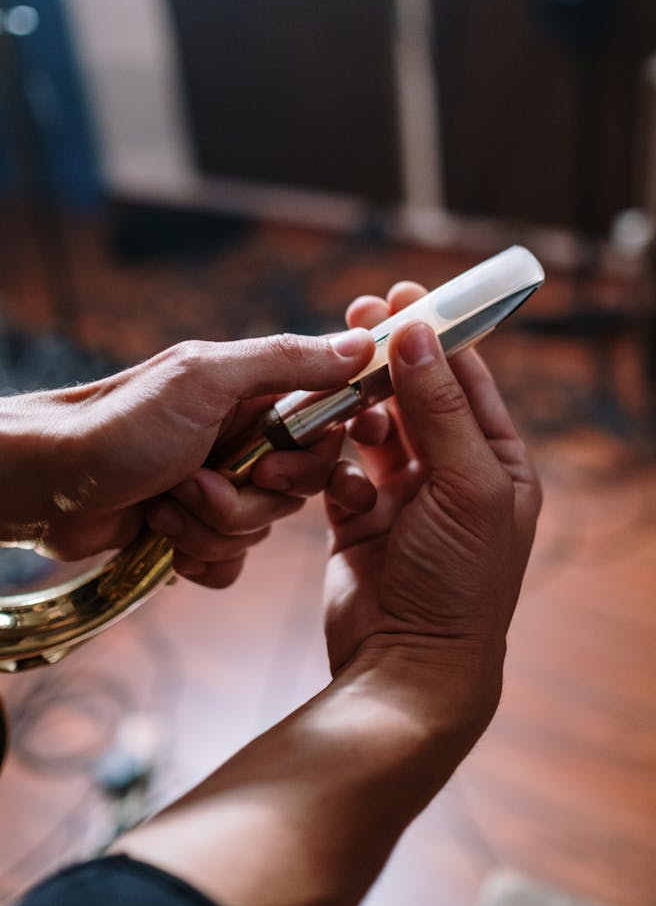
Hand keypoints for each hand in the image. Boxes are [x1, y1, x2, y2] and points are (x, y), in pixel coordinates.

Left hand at [0, 329, 373, 586]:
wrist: (44, 485)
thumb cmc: (118, 424)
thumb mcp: (206, 380)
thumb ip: (287, 362)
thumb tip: (361, 344)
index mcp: (252, 393)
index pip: (327, 425)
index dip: (315, 456)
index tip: (273, 464)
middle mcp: (241, 438)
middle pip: (298, 488)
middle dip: (248, 498)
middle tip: (197, 481)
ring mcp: (218, 486)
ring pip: (263, 529)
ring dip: (211, 527)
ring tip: (163, 504)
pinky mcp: (194, 529)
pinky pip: (232, 561)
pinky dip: (199, 557)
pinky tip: (163, 538)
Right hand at [324, 285, 540, 729]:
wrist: (408, 665)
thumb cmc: (458, 582)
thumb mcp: (465, 487)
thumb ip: (440, 410)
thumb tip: (419, 335)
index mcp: (497, 463)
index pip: (467, 381)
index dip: (437, 335)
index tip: (406, 295)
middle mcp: (452, 473)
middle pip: (415, 396)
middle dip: (387, 359)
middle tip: (358, 316)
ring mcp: (403, 495)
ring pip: (371, 427)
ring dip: (352, 409)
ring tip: (332, 393)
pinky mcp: (357, 517)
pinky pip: (338, 467)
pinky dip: (329, 459)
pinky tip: (323, 462)